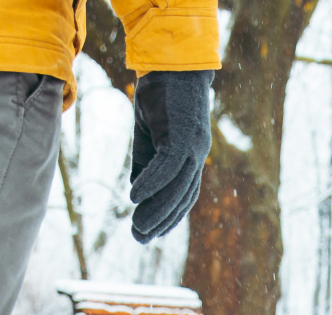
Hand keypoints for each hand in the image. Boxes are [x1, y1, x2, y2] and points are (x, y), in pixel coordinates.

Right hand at [129, 69, 213, 243]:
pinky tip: (134, 197)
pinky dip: (151, 184)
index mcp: (192, 154)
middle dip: (161, 221)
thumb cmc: (160, 93)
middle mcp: (197, 154)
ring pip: (176, 188)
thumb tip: (136, 190)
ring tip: (137, 226)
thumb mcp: (149, 132)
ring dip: (156, 210)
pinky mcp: (182, 135)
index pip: (184, 195)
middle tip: (140, 238)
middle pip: (182, 198)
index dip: (169, 216)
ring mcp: (193, 146)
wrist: (171, 60)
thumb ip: (146, 161)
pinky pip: (167, 167)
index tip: (150, 232)